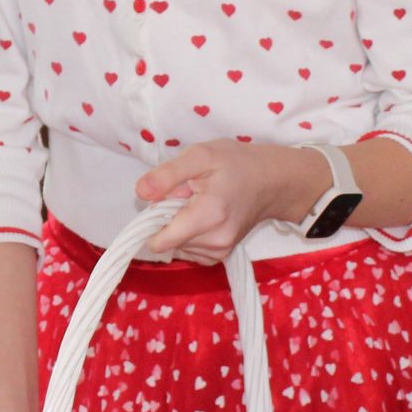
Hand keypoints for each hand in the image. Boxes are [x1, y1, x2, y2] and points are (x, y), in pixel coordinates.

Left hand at [134, 140, 326, 263]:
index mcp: (209, 215)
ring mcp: (219, 252)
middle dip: (168, 219)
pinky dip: (188, 235)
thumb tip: (140, 193)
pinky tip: (203, 216)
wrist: (271, 181)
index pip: (161, 241)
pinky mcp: (220, 256)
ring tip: (199, 203)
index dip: (151, 221)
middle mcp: (215, 242)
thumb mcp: (200, 155)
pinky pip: (187, 250)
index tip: (163, 201)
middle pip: (167, 241)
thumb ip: (168, 174)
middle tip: (189, 194)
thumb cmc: (236, 164)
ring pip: (176, 246)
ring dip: (179, 226)